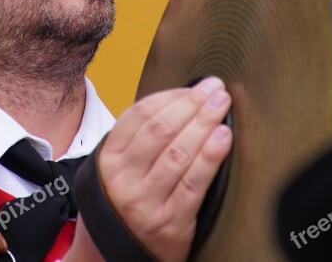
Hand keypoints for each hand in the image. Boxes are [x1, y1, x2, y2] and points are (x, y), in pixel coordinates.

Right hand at [67, 77, 231, 261]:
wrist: (114, 256)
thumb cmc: (123, 204)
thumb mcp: (115, 170)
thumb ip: (137, 140)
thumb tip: (180, 102)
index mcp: (108, 160)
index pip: (139, 116)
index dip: (169, 96)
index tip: (193, 87)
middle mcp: (123, 180)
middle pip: (160, 131)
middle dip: (192, 105)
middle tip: (215, 90)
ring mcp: (145, 203)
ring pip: (178, 153)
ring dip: (204, 124)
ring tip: (222, 107)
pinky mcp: (169, 224)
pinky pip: (193, 184)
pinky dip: (210, 157)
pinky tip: (223, 138)